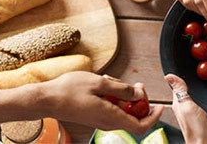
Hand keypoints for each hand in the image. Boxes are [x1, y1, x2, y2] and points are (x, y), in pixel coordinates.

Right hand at [39, 72, 163, 134]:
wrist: (47, 99)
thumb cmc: (69, 90)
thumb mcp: (100, 83)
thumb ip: (122, 90)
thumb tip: (139, 96)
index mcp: (111, 117)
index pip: (141, 126)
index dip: (153, 117)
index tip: (159, 106)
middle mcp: (107, 122)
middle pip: (133, 116)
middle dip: (138, 100)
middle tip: (136, 85)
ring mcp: (100, 120)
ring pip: (122, 110)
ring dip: (123, 95)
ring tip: (111, 81)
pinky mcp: (95, 115)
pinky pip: (111, 108)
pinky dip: (113, 96)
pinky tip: (104, 85)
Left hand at [165, 74, 206, 143]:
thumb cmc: (196, 129)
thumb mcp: (187, 106)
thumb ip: (180, 91)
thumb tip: (169, 76)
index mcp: (178, 102)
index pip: (178, 85)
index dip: (181, 75)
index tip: (186, 64)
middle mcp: (186, 105)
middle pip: (190, 88)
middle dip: (194, 80)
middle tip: (202, 69)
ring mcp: (196, 110)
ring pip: (199, 95)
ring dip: (203, 89)